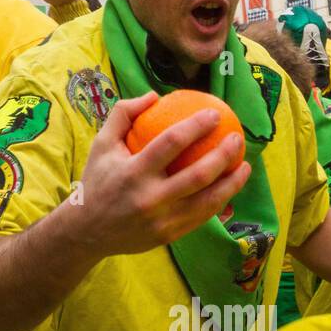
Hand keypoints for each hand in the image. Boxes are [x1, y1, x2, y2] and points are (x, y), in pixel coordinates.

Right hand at [64, 94, 248, 263]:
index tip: (215, 114)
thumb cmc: (96, 180)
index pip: (171, 143)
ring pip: (208, 201)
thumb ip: (123, 113)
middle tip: (237, 138)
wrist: (85, 231)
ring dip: (233, 182)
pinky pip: (203, 218)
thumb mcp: (101, 144)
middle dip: (225, 154)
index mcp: (133, 172)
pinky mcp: (169, 236)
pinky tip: (230, 189)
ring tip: (246, 165)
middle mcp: (150, 198)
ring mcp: (162, 220)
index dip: (197, 125)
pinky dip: (221, 203)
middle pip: (198, 174)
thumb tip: (155, 95)